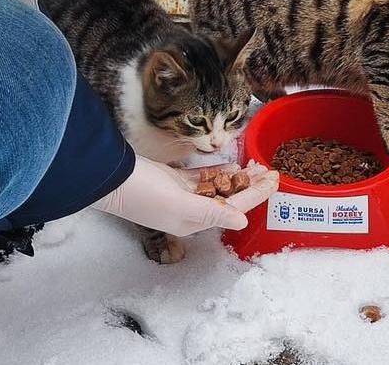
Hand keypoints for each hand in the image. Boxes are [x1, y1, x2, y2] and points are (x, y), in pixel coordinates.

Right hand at [91, 156, 278, 236]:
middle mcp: (191, 211)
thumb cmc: (144, 194)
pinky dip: (218, 172)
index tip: (275, 182)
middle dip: (252, 185)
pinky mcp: (174, 180)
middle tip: (271, 171)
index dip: (258, 194)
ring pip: (218, 187)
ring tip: (257, 167)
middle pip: (230, 197)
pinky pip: (202, 178)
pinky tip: (232, 166)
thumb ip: (213, 212)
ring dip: (238, 178)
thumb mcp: (181, 205)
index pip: (235, 207)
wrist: (113, 178)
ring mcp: (182, 195)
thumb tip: (242, 220)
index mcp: (194, 221)